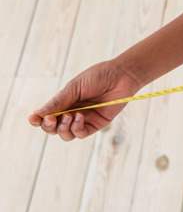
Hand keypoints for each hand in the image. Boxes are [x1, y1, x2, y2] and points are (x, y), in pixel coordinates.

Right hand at [28, 61, 142, 140]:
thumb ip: (58, 102)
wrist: (121, 76)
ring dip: (63, 128)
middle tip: (51, 119)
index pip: (46, 115)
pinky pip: (81, 133)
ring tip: (69, 115)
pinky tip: (79, 117)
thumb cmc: (97, 77)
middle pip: (53, 128)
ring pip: (66, 135)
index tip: (33, 118)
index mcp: (63, 102)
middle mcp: (71, 112)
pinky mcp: (96, 124)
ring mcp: (84, 120)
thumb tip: (38, 114)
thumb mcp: (74, 88)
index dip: (37, 120)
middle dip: (48, 126)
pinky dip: (76, 128)